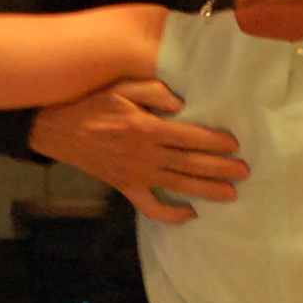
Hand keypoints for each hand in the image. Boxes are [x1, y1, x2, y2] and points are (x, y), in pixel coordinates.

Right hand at [31, 78, 247, 222]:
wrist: (59, 130)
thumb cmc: (93, 104)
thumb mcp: (121, 87)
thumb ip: (154, 91)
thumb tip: (183, 104)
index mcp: (146, 128)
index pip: (189, 136)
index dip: (214, 142)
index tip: (235, 145)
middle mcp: (145, 155)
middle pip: (190, 164)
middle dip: (219, 169)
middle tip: (244, 172)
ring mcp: (136, 175)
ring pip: (178, 185)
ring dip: (206, 190)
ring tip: (230, 194)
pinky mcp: (127, 188)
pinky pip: (151, 207)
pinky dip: (171, 214)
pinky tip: (189, 214)